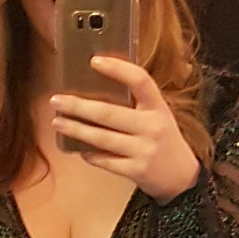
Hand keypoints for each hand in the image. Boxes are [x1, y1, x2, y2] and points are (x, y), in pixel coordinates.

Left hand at [51, 56, 200, 202]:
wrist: (181, 176)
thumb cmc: (162, 139)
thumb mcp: (158, 115)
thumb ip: (136, 103)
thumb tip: (94, 89)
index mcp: (158, 107)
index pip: (140, 81)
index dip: (118, 69)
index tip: (94, 61)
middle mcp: (152, 127)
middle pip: (109, 113)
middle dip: (78, 107)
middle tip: (56, 100)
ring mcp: (144, 150)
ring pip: (102, 138)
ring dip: (76, 130)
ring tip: (58, 122)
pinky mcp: (137, 171)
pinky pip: (106, 161)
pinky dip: (90, 155)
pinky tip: (77, 149)